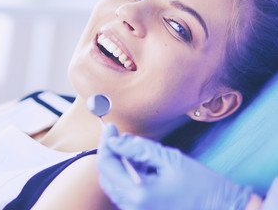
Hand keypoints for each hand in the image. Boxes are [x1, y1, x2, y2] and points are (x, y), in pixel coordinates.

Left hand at [97, 123, 252, 209]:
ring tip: (138, 150)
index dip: (106, 143)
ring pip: (115, 183)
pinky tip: (143, 164)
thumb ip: (138, 148)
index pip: (106, 165)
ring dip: (121, 164)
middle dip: (112, 153)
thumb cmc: (202, 185)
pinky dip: (129, 175)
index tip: (111, 128)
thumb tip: (114, 140)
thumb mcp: (169, 159)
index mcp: (137, 193)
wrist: (223, 209)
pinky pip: (126, 192)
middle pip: (107, 175)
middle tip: (122, 137)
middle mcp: (132, 206)